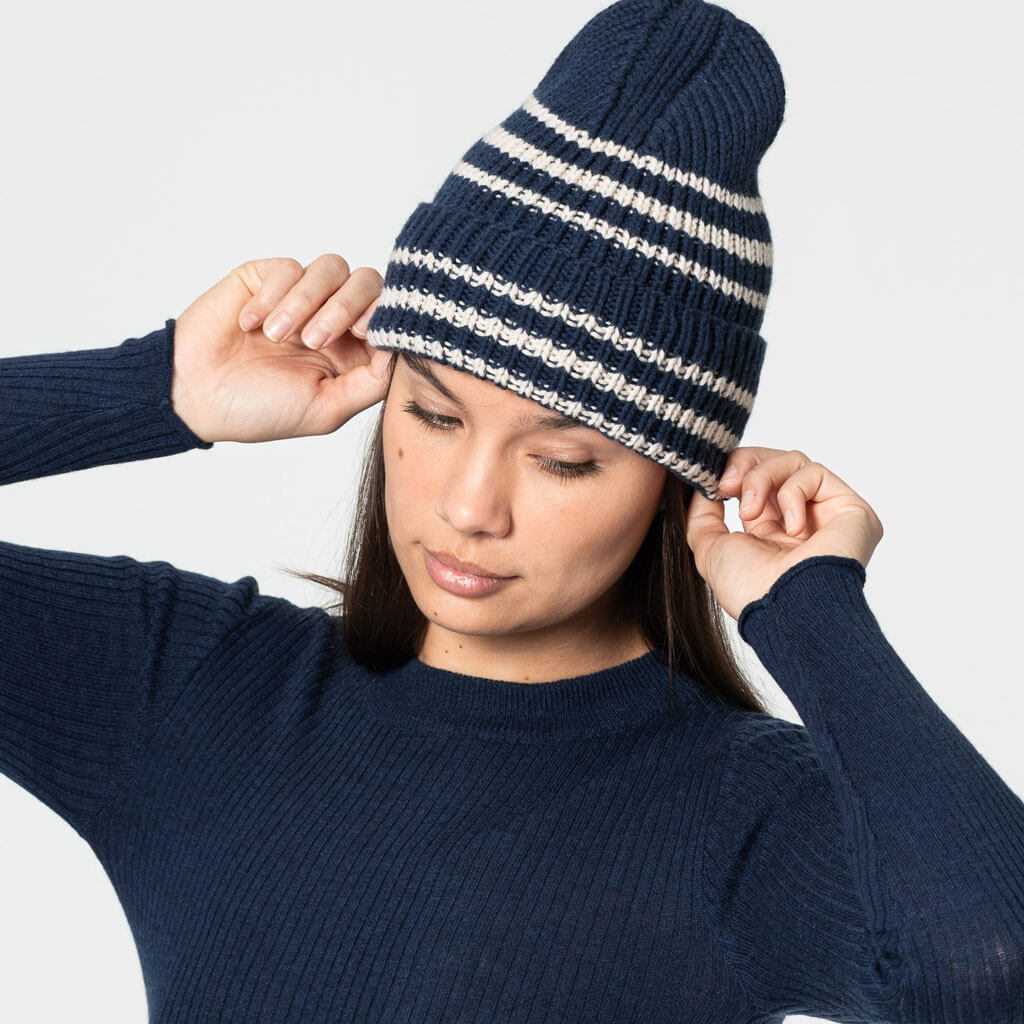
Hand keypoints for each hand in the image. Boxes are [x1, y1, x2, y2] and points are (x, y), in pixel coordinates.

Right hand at [172, 254, 393, 442]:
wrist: (195, 395)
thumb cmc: (260, 410)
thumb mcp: (328, 408)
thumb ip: (373, 381)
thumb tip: (404, 350)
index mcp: (351, 350)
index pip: (387, 316)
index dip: (384, 318)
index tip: (363, 337)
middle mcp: (331, 318)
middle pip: (367, 283)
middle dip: (346, 307)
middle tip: (315, 339)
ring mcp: (300, 295)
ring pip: (331, 268)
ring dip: (307, 301)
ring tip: (278, 336)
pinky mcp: (266, 277)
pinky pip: (289, 267)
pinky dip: (273, 297)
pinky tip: (250, 325)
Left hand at [684, 447, 884, 620]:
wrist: (784, 608)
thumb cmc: (749, 589)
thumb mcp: (710, 549)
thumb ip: (702, 516)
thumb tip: (703, 488)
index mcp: (769, 531)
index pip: (754, 480)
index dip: (733, 472)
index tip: (714, 486)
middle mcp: (799, 520)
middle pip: (774, 462)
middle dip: (745, 466)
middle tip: (727, 486)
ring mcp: (826, 513)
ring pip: (793, 461)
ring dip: (762, 478)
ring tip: (752, 512)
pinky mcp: (851, 508)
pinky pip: (814, 473)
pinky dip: (792, 494)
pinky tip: (793, 528)